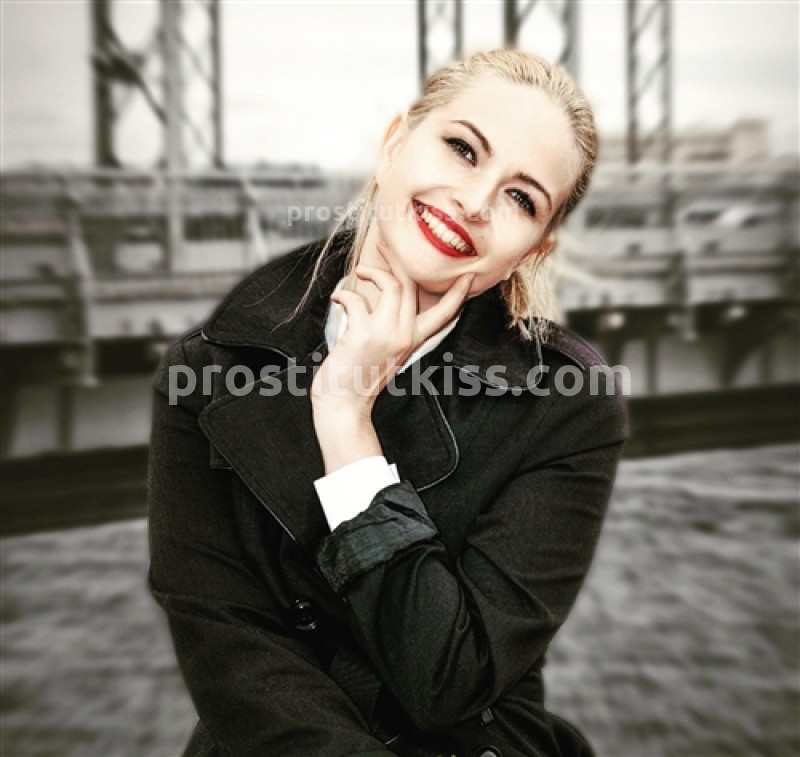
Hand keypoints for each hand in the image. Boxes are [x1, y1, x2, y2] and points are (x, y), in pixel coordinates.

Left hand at [310, 239, 473, 414]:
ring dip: (373, 272)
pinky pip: (357, 299)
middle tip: (384, 247)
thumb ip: (392, 331)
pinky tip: (337, 299)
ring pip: (392, 286)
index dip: (458, 294)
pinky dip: (344, 294)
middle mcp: (404, 336)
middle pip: (411, 286)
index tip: (469, 275)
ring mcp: (386, 334)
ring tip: (360, 272)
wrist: (343, 404)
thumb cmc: (358, 378)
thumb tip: (380, 304)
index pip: (445, 314)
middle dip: (397, 262)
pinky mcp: (364, 334)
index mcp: (413, 340)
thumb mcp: (386, 353)